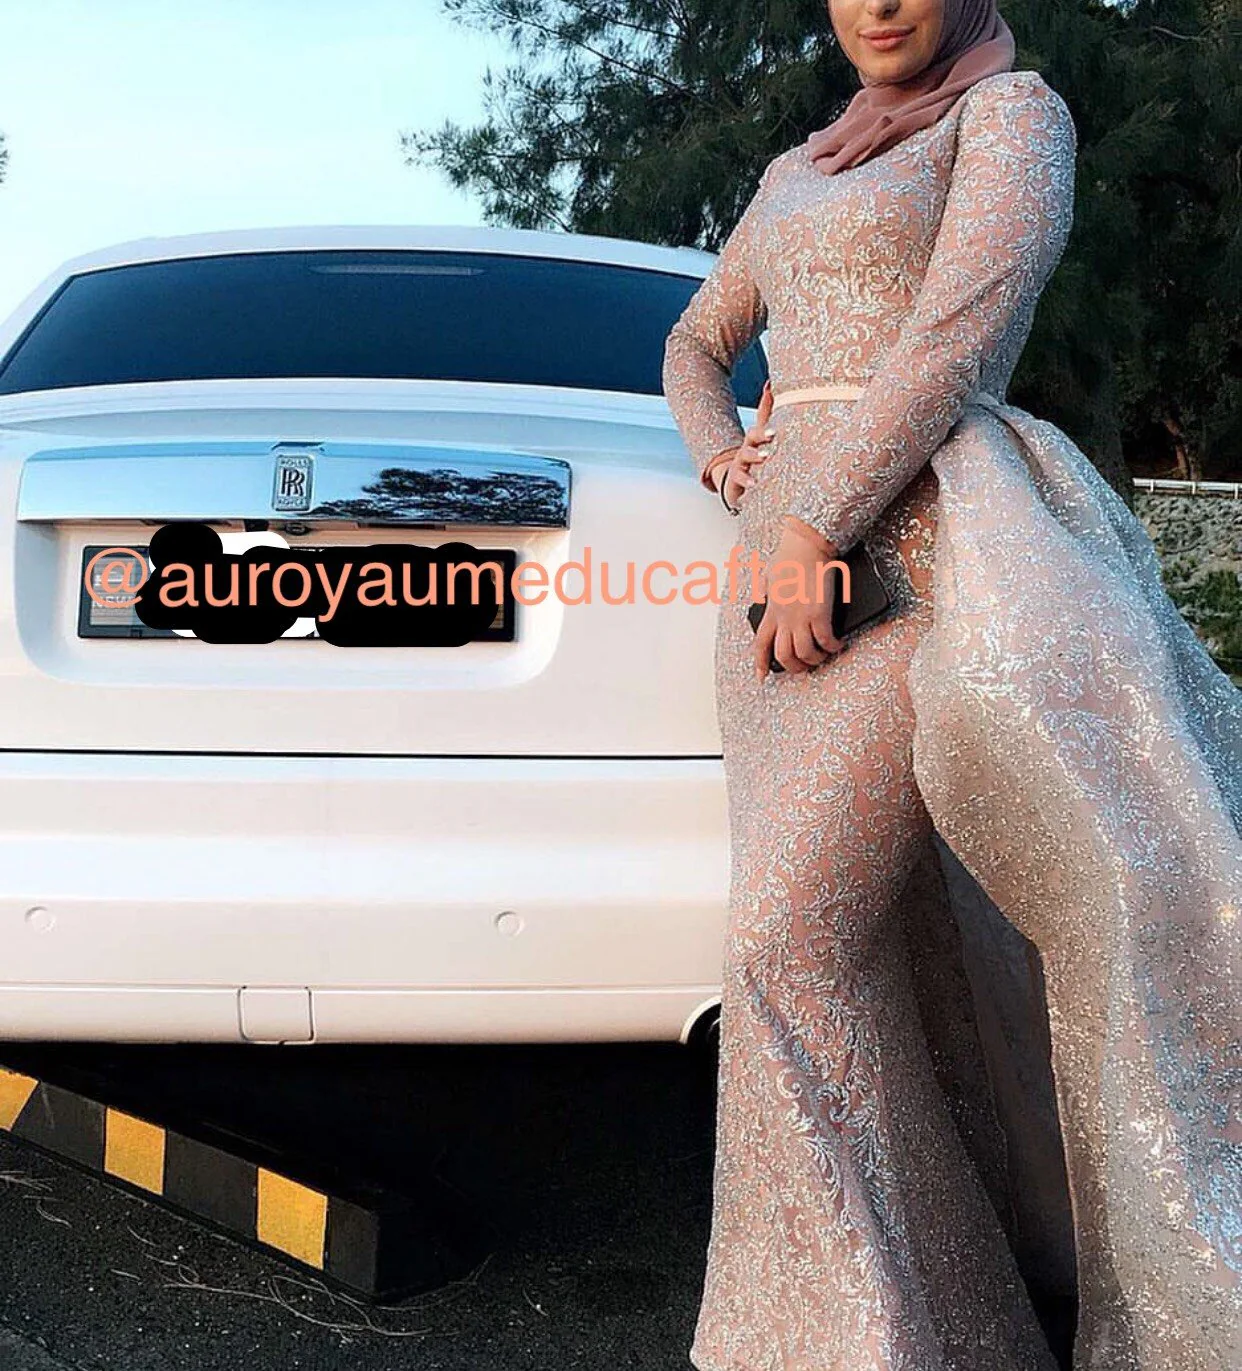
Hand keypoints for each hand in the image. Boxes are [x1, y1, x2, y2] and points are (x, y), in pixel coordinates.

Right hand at [709, 380, 774, 509]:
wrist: (734, 482)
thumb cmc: (754, 456)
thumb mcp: (761, 435)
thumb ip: (766, 412)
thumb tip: (771, 383)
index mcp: (756, 437)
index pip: (761, 420)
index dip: (766, 408)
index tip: (773, 395)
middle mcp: (747, 447)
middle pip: (752, 436)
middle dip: (762, 433)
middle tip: (773, 433)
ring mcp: (740, 463)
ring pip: (745, 456)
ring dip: (754, 455)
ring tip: (765, 456)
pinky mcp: (736, 479)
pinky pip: (740, 479)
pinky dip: (747, 480)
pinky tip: (754, 483)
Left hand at [752, 523, 845, 678]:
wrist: (806, 545)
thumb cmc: (790, 555)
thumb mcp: (769, 574)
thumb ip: (764, 588)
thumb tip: (760, 595)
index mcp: (771, 611)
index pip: (760, 643)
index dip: (760, 663)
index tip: (761, 676)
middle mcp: (784, 618)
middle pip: (783, 655)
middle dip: (793, 668)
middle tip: (804, 668)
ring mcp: (800, 617)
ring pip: (804, 653)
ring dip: (815, 660)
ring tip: (823, 657)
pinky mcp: (819, 614)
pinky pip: (825, 641)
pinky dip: (832, 647)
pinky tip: (838, 645)